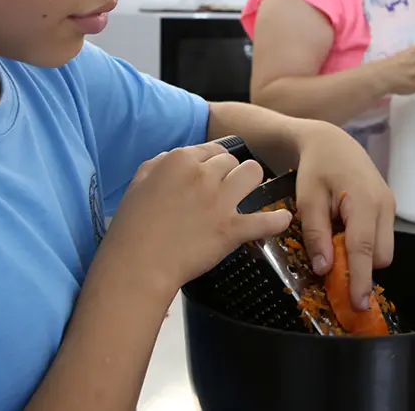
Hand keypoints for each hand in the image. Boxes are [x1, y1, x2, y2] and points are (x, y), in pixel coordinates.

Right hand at [103, 143, 293, 293]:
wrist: (137, 265)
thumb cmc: (132, 228)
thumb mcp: (138, 181)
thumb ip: (160, 164)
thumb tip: (176, 159)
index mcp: (179, 160)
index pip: (212, 149)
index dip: (212, 164)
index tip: (211, 175)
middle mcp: (203, 175)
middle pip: (232, 161)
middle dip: (229, 174)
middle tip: (222, 191)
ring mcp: (220, 201)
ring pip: (253, 174)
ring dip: (250, 184)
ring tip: (245, 196)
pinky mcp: (232, 229)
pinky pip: (266, 220)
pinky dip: (276, 221)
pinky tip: (283, 219)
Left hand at [291, 121, 395, 310]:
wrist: (331, 141)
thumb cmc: (316, 168)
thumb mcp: (307, 199)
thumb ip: (316, 234)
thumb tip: (325, 269)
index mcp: (365, 201)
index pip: (364, 250)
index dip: (360, 279)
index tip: (357, 304)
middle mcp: (385, 205)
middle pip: (380, 256)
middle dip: (360, 269)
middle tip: (331, 270)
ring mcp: (390, 206)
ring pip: (383, 249)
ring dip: (362, 257)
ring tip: (335, 247)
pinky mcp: (389, 207)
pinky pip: (382, 238)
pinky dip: (365, 246)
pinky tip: (344, 236)